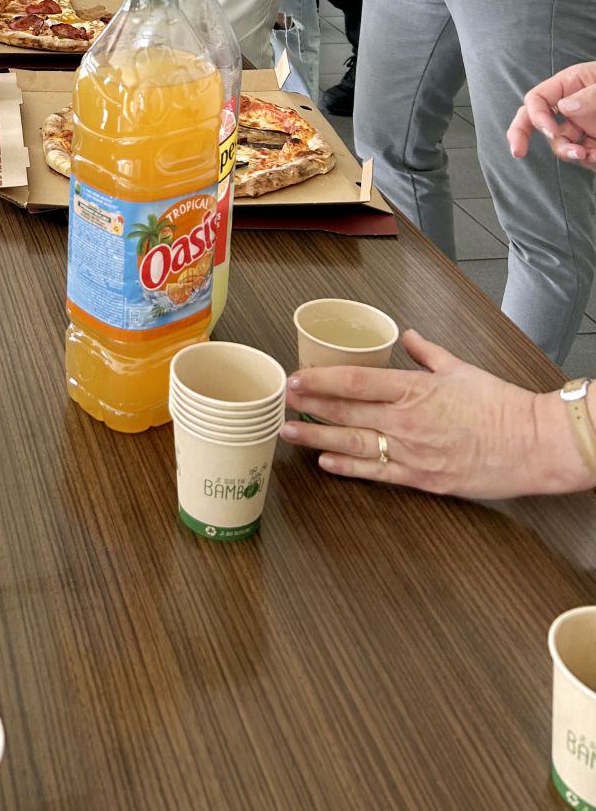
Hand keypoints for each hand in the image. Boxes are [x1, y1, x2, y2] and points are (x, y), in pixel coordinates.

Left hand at [281, 329, 573, 498]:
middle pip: (346, 413)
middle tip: (281, 403)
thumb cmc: (501, 404)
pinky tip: (326, 464)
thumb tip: (408, 336)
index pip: (355, 382)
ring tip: (289, 433)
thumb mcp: (461, 368)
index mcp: (414, 389)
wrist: (535, 444)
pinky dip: (349, 469)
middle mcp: (407, 421)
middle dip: (309, 407)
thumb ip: (427, 353)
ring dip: (317, 439)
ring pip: (354, 445)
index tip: (295, 378)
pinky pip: (378, 474)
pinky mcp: (424, 480)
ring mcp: (413, 453)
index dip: (320, 381)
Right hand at [508, 61, 595, 164]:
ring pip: (559, 143)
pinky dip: (587, 161)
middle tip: (517, 152)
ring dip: (567, 153)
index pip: (537, 100)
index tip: (551, 133)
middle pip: (534, 120)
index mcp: (569, 85)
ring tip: (587, 156)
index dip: (537, 117)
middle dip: (521, 135)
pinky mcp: (593, 141)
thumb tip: (564, 107)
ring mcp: (581, 125)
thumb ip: (589, 95)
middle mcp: (571, 106)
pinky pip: (581, 154)